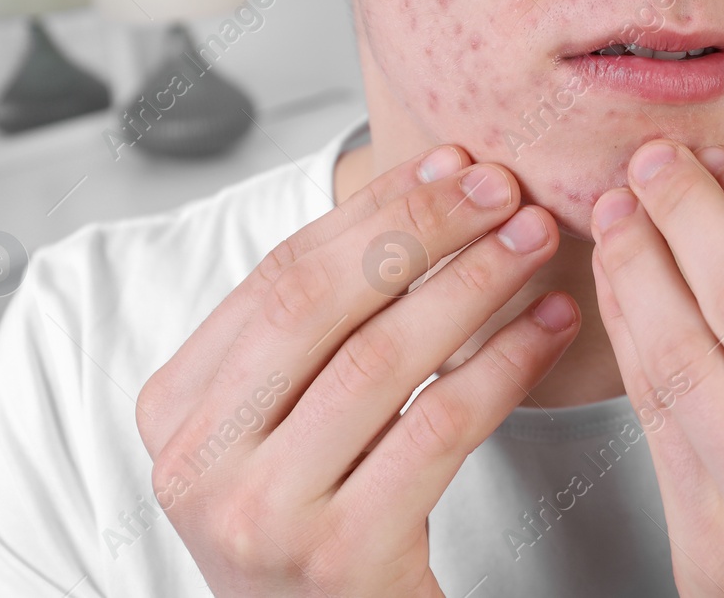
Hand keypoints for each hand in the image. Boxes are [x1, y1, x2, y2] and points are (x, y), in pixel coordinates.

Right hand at [136, 145, 579, 595]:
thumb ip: (334, 315)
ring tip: (534, 241)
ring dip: (473, 284)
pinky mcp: (339, 557)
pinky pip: (438, 428)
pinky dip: (503, 364)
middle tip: (501, 190)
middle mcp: (198, 461)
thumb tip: (437, 176)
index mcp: (175, 407)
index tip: (451, 165)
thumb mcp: (291, 415)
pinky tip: (547, 327)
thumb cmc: (320, 517)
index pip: (279, 274)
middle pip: (318, 302)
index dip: (373, 209)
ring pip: (382, 358)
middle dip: (422, 230)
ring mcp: (262, 514)